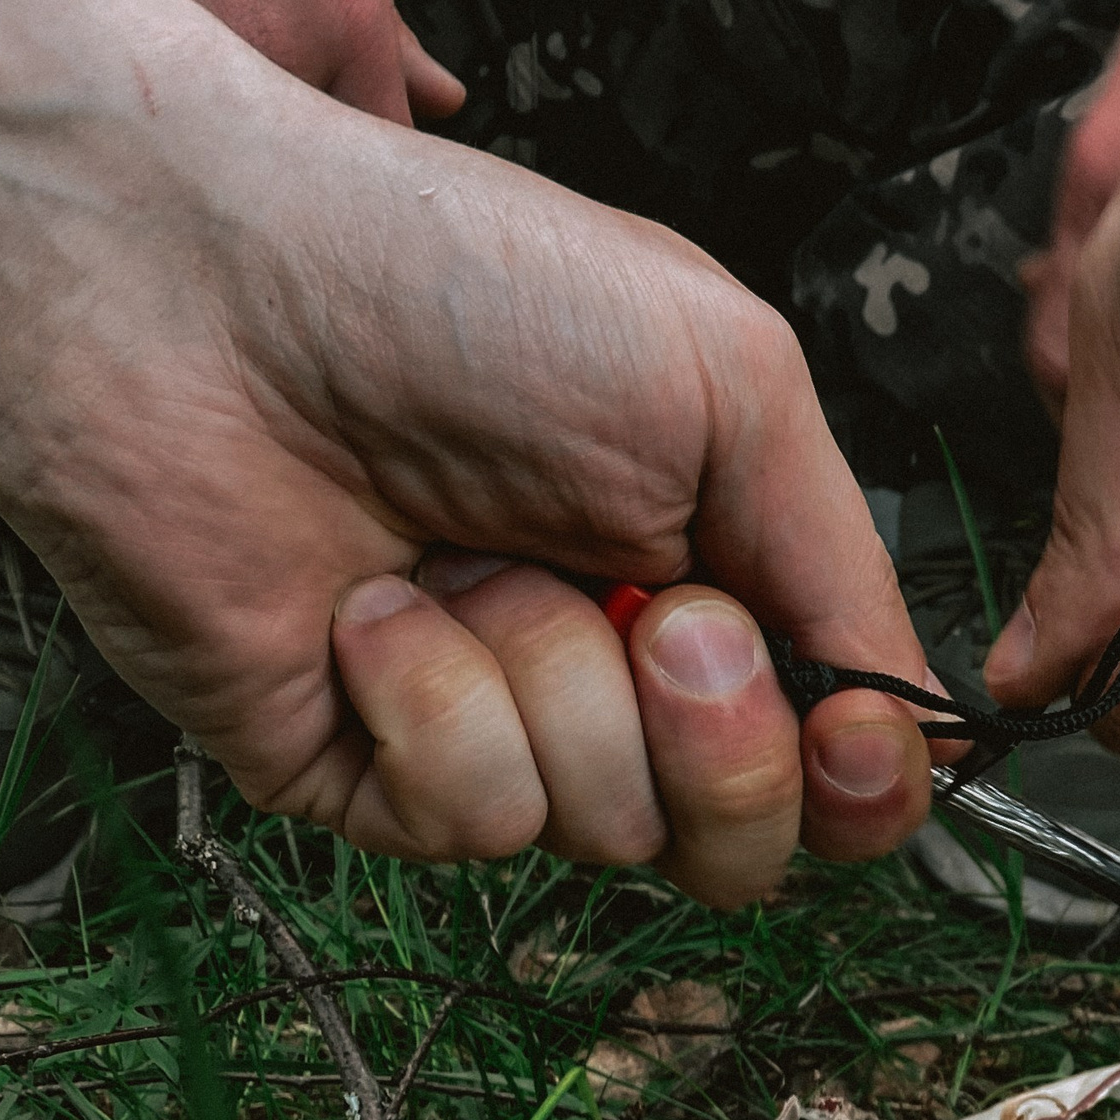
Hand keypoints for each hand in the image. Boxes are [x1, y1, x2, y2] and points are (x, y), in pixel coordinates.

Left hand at [0, 0, 935, 902]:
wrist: (197, 286)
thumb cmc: (450, 280)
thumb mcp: (728, 377)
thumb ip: (845, 558)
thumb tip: (922, 721)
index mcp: (712, 568)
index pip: (841, 758)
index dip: (864, 775)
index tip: (846, 722)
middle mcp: (611, 665)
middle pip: (750, 839)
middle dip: (722, 741)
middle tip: (658, 614)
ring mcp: (492, 727)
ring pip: (615, 833)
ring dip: (559, 684)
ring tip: (471, 556)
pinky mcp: (369, 778)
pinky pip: (476, 822)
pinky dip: (435, 701)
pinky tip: (370, 604)